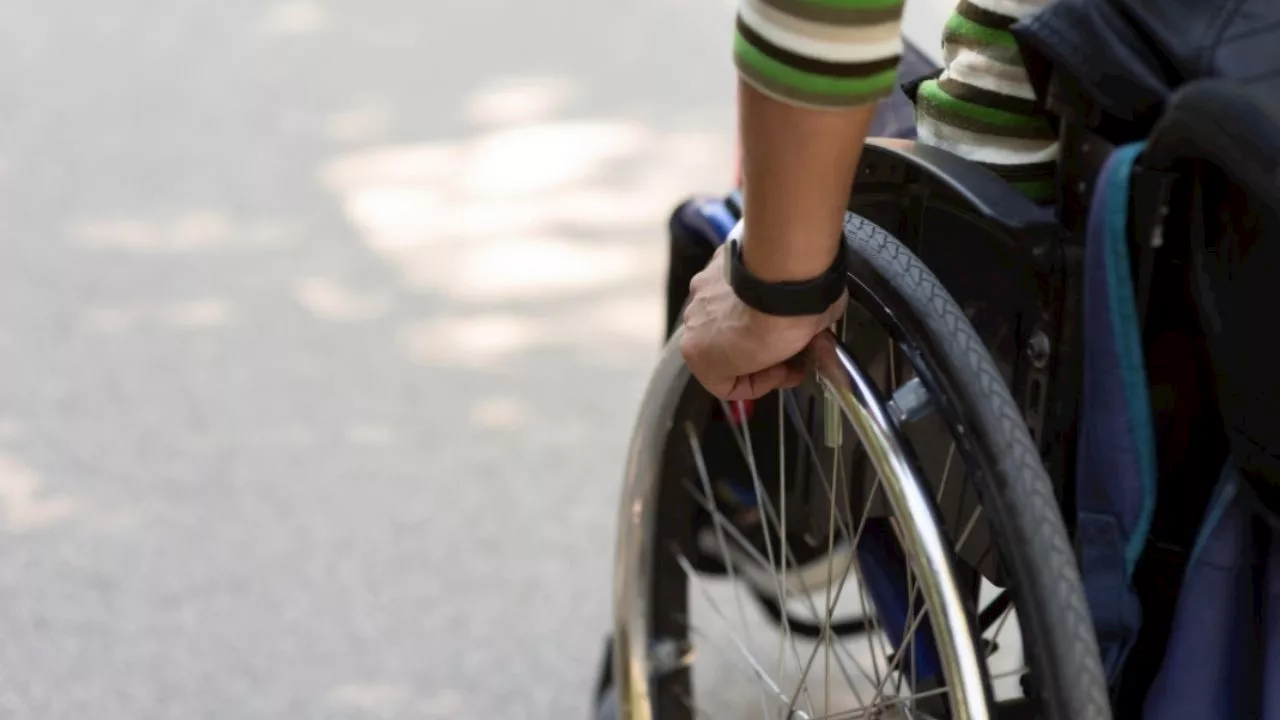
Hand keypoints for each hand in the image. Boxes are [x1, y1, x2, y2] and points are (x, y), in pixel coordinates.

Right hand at [679, 243, 846, 400]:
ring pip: (726, 314)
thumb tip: (788, 353)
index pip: (726, 386)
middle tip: (787, 348)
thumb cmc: (780, 325)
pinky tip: (777, 289)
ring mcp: (702, 289)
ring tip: (784, 316)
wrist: (786, 276)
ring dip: (751, 318)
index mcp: (697, 354)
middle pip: (724, 347)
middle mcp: (692, 322)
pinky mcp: (718, 261)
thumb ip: (769, 363)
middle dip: (756, 350)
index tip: (784, 372)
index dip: (761, 384)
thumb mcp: (778, 363)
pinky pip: (734, 283)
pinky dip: (753, 289)